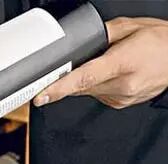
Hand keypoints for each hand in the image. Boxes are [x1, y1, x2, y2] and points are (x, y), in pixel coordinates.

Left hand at [33, 17, 167, 108]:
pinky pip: (96, 94)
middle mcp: (123, 85)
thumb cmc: (161, 42)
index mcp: (123, 63)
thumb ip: (101, 34)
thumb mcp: (130, 27)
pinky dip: (96, 85)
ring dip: (85, 80)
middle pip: (81, 86)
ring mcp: (122, 97)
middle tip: (71, 66)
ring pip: (87, 92)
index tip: (41, 95)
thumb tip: (77, 43)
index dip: (59, 88)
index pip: (84, 78)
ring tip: (105, 64)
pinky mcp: (120, 103)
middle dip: (71, 77)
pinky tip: (109, 74)